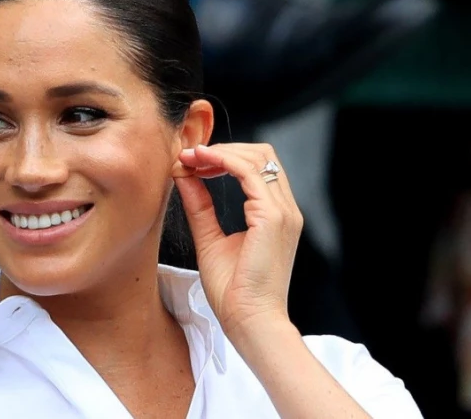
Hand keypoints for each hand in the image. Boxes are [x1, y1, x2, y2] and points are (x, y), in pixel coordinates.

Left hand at [174, 143, 302, 338]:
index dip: (225, 156)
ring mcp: (283, 212)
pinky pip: (250, 173)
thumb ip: (200, 207)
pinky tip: (200, 165)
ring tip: (191, 157)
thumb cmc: (234, 292)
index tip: (193, 161)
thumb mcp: (211, 240)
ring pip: (258, 157)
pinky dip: (224, 161)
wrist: (250, 322)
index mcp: (275, 215)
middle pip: (262, 154)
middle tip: (190, 155)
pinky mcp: (273, 218)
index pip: (257, 167)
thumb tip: (185, 177)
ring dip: (221, 151)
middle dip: (224, 148)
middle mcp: (285, 209)